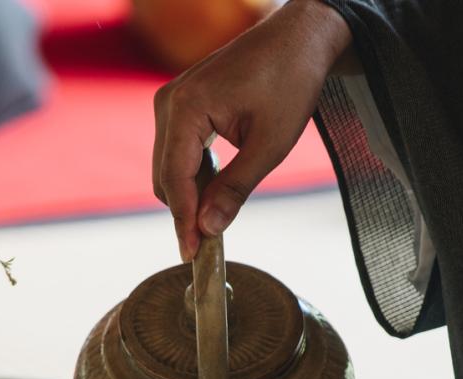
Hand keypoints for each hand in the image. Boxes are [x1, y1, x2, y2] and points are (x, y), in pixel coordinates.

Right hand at [152, 0, 351, 260]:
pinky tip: (215, 186)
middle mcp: (169, 102)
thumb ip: (235, 188)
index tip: (192, 256)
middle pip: (164, 177)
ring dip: (189, 194)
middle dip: (184, 211)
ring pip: (167, 167)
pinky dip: (192, 175)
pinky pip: (175, 150)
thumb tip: (208, 229)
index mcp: (186, 107)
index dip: (183, 222)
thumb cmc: (290, 82)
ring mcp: (171, 101)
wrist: (298, 39)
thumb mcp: (270, 144)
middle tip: (211, 242)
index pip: (175, 179)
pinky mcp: (180, 103)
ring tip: (218, 213)